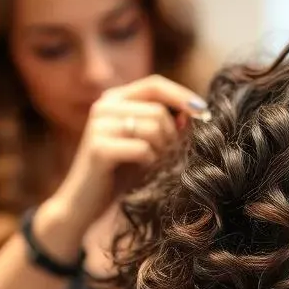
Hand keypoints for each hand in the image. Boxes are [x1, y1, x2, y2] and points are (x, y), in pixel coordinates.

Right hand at [57, 75, 207, 229]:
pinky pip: (143, 149)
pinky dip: (150, 163)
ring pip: (153, 127)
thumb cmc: (119, 173)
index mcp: (114, 99)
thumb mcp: (146, 144)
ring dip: (162, 151)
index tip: (204, 112)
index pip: (154, 84)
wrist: (84, 203)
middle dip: (172, 136)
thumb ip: (166, 124)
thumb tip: (194, 111)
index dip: (181, 96)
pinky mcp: (98, 148)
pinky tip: (142, 172)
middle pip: (158, 110)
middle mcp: (103, 106)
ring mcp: (99, 125)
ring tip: (154, 165)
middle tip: (168, 156)